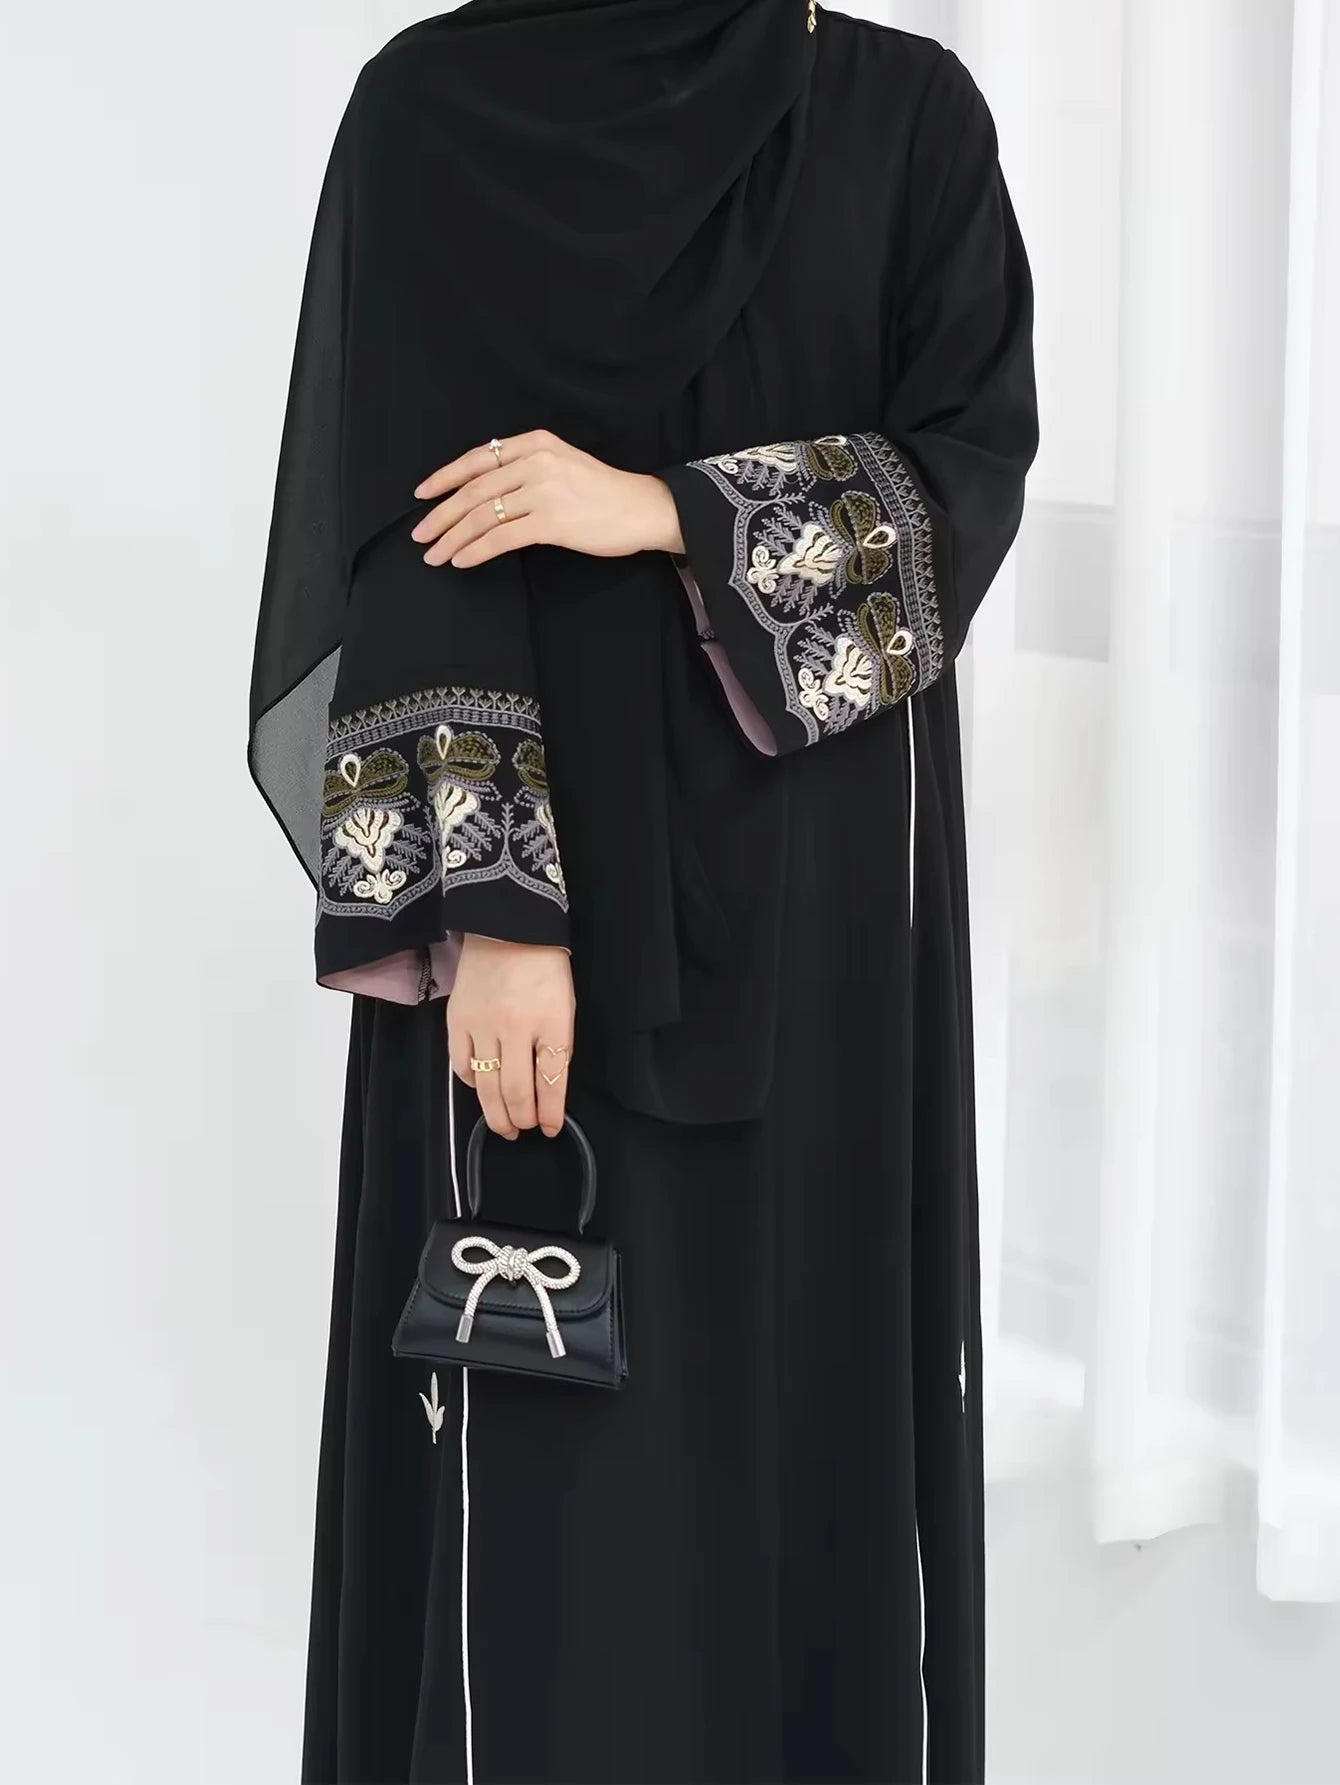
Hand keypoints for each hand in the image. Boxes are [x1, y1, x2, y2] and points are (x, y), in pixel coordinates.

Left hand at [411, 430, 684, 567]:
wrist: (644, 508)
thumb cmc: (605, 493)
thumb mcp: (563, 464)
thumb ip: (527, 469)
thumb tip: (486, 491)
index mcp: (536, 443)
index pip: (478, 459)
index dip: (445, 477)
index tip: (422, 494)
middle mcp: (536, 461)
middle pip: (474, 489)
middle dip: (441, 514)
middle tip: (419, 534)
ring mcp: (543, 490)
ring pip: (483, 514)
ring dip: (453, 537)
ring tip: (435, 554)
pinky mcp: (551, 521)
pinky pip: (502, 537)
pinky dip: (477, 550)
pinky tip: (462, 560)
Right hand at [447, 935, 575, 1138]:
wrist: (507, 928)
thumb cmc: (544, 969)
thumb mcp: (564, 1006)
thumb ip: (556, 1046)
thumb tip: (547, 1089)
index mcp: (551, 1022)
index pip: (552, 1080)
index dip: (552, 1113)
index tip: (551, 1128)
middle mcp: (516, 1028)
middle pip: (517, 1091)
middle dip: (523, 1119)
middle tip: (524, 1131)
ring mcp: (483, 1026)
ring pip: (488, 1086)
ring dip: (497, 1114)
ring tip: (505, 1127)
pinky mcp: (457, 1022)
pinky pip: (462, 1066)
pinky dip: (472, 1084)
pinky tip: (482, 1090)